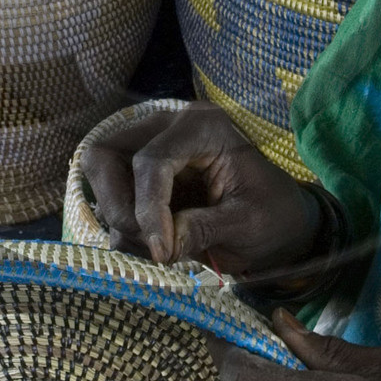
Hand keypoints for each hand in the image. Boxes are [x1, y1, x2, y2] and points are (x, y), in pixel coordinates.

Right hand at [80, 105, 324, 282]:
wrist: (281, 224)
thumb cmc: (274, 216)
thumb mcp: (249, 224)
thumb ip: (204, 230)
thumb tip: (161, 246)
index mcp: (203, 127)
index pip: (151, 160)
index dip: (149, 209)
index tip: (162, 253)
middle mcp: (169, 127)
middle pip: (106, 154)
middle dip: (121, 206)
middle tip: (152, 246)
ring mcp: (150, 147)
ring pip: (100, 173)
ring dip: (120, 217)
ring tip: (160, 247)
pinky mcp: (141, 175)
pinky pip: (110, 196)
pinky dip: (125, 226)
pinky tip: (159, 244)